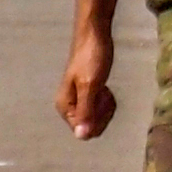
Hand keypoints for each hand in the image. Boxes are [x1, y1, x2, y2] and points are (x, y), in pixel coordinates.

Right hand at [56, 21, 116, 138]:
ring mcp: (78, 100)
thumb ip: (86, 111)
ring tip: (105, 87)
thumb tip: (82, 136)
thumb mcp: (90, 85)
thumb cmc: (92, 58)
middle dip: (102, 113)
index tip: (103, 100)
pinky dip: (106, 100)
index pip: (84, 132)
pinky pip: (99, 107)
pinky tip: (106, 87)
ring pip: (97, 117)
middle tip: (104, 91)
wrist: (94, 36)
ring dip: (105, 106)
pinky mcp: (87, 93)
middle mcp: (68, 106)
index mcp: (65, 107)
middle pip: (91, 126)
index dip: (98, 120)